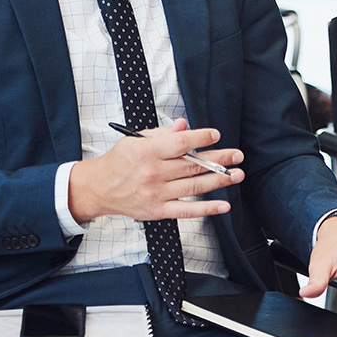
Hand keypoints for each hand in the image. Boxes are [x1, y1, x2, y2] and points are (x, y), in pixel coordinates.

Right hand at [67, 117, 241, 224]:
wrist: (99, 188)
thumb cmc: (119, 161)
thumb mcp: (136, 140)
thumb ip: (163, 134)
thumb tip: (184, 126)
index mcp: (147, 152)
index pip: (179, 144)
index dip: (200, 138)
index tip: (216, 135)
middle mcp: (153, 174)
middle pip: (192, 166)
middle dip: (219, 159)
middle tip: (237, 155)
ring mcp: (157, 194)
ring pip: (194, 187)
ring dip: (219, 181)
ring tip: (236, 174)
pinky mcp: (159, 211)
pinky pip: (187, 211)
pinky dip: (207, 209)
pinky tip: (223, 205)